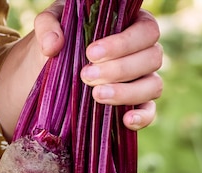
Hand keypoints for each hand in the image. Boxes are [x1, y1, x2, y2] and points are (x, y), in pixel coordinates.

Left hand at [35, 5, 162, 129]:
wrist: (49, 70)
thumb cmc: (60, 42)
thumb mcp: (50, 26)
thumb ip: (49, 26)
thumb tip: (53, 45)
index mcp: (132, 25)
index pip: (145, 30)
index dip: (123, 43)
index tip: (91, 53)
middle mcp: (143, 52)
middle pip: (152, 58)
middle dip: (120, 69)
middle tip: (87, 76)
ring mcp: (143, 80)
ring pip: (153, 85)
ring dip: (127, 92)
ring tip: (97, 96)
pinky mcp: (138, 106)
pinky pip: (150, 112)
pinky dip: (142, 117)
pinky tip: (125, 119)